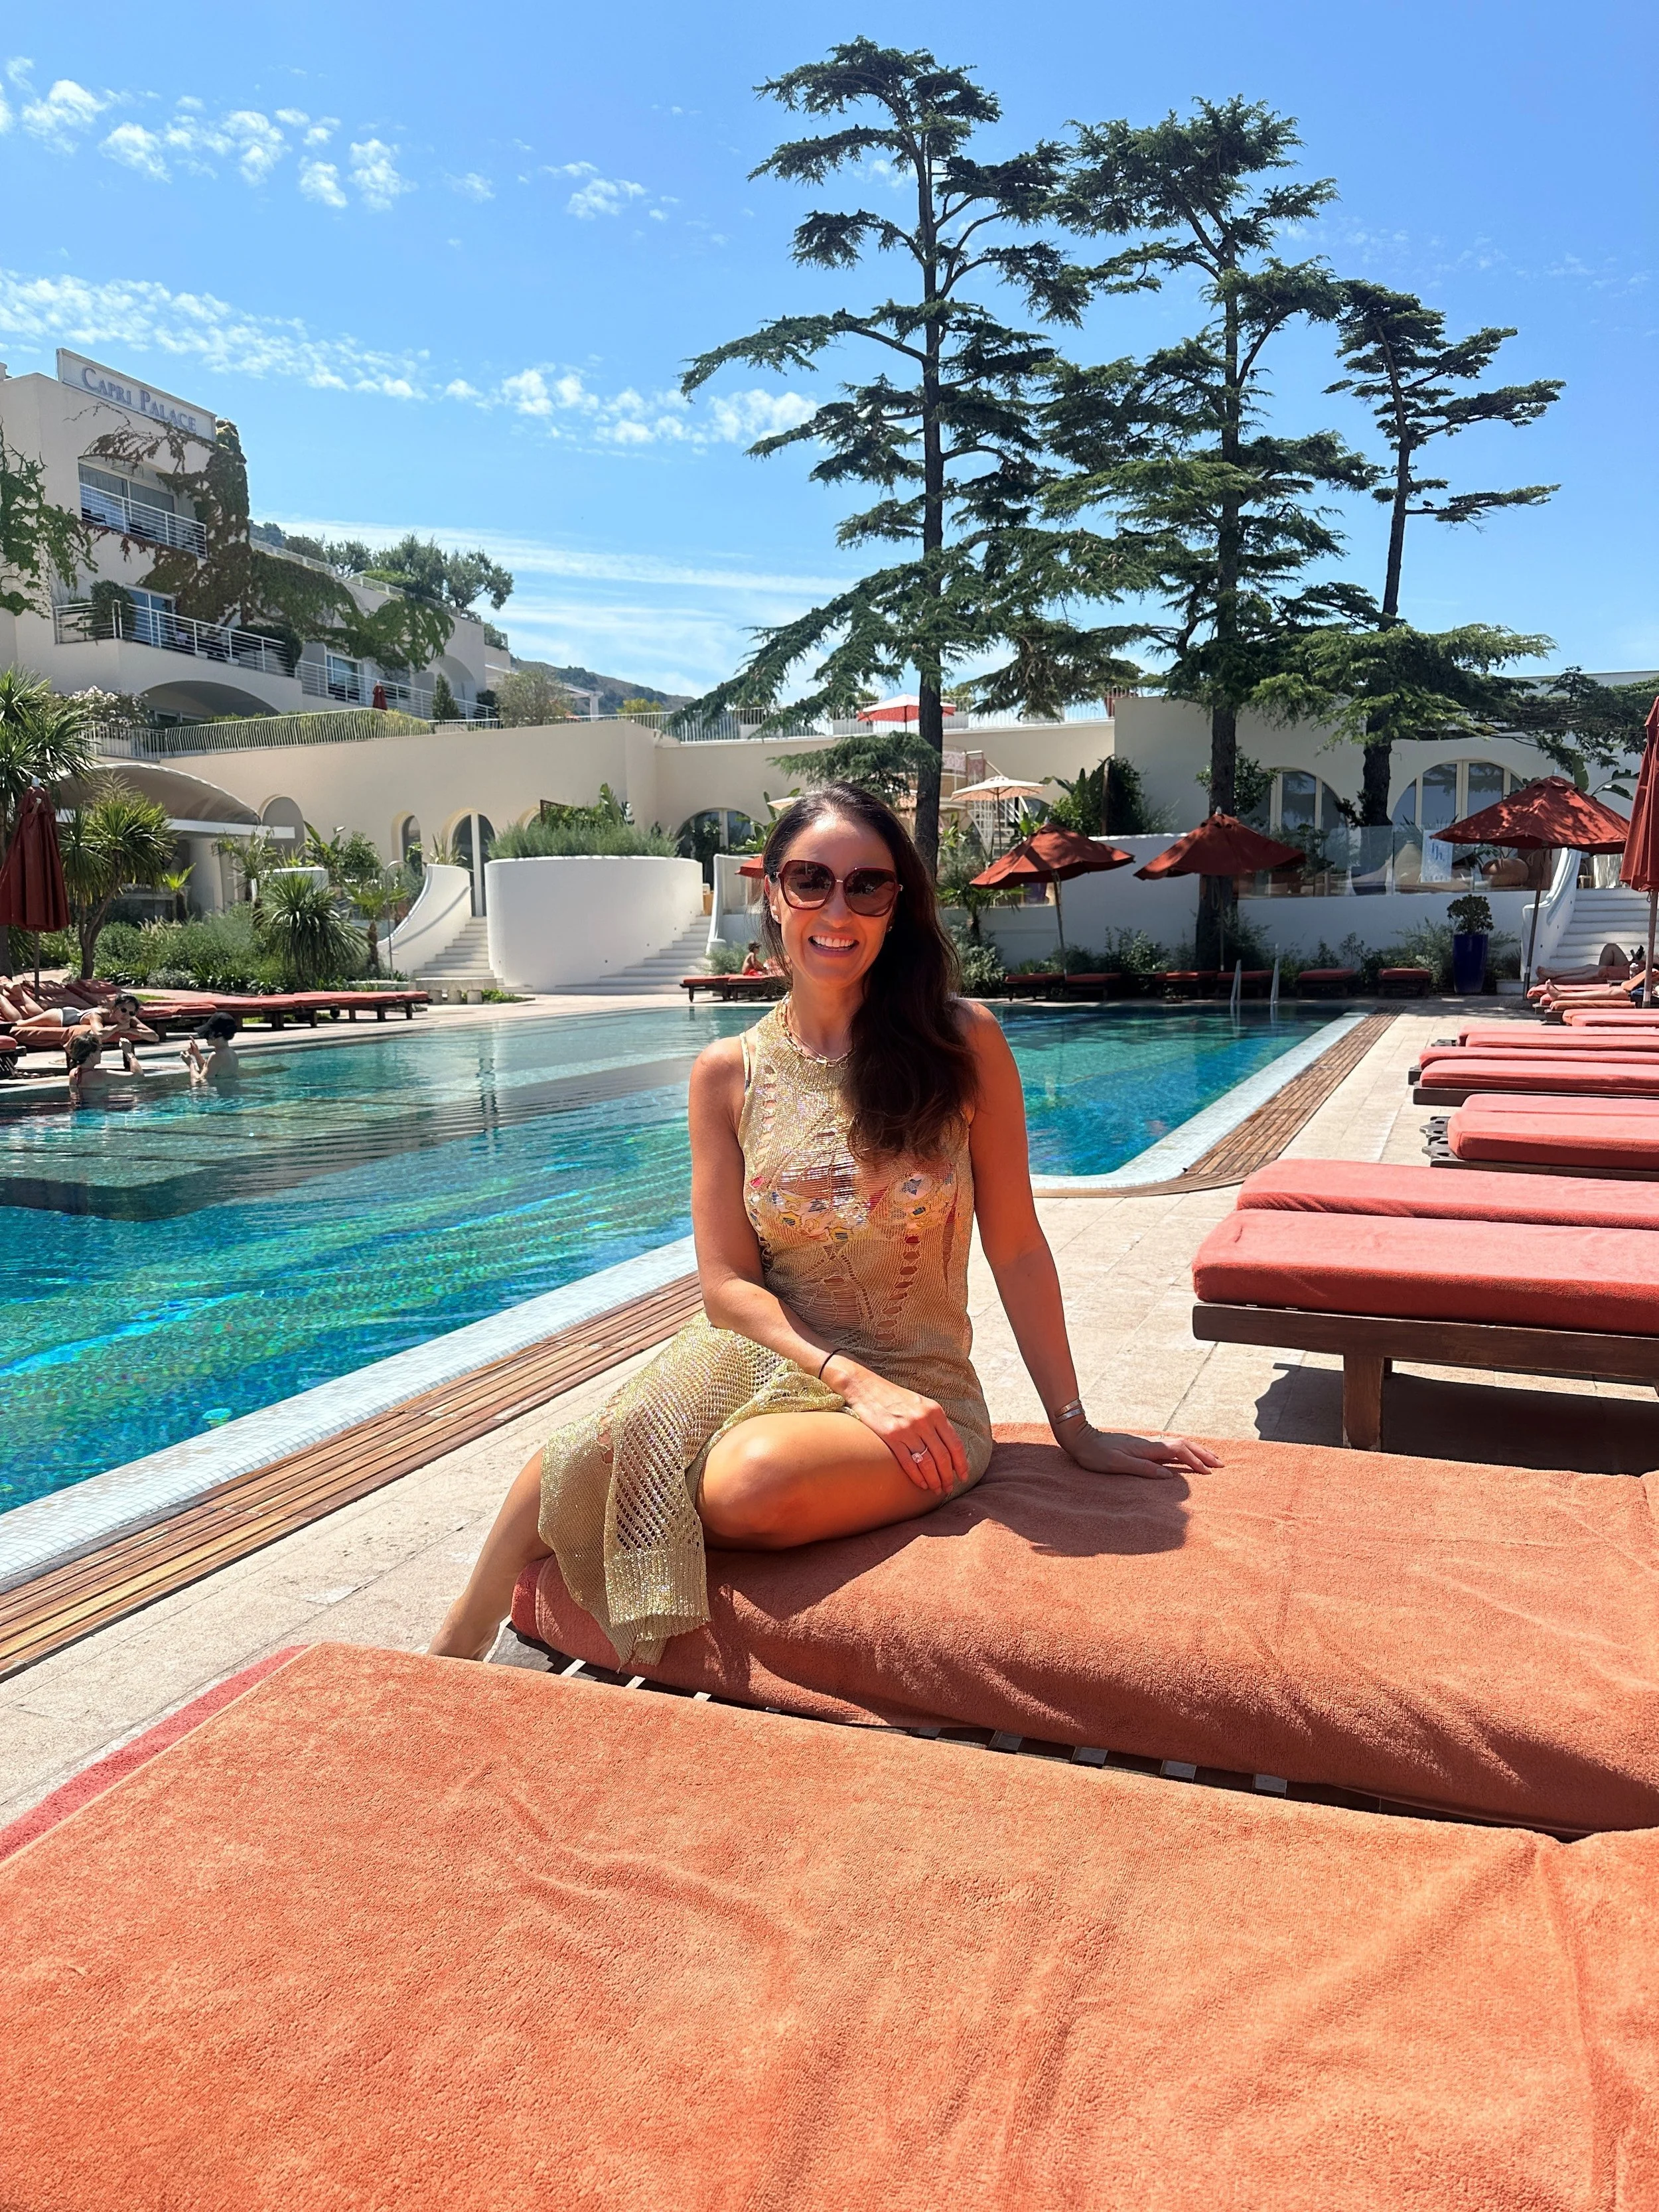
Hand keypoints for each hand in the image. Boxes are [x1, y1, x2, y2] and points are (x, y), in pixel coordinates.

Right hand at [825, 1358, 967, 1494]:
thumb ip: (935, 1422)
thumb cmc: (895, 1397)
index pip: (955, 1443)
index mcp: (935, 1412)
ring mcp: (907, 1429)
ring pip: (927, 1462)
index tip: (964, 1476)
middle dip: (948, 1476)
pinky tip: (921, 1484)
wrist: (866, 1387)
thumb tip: (950, 1447)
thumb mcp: (921, 1404)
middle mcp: (924, 1420)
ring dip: (934, 1479)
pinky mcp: (890, 1436)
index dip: (961, 1463)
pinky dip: (917, 1477)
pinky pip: (908, 1462)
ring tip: (936, 1489)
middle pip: (943, 1456)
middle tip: (949, 1488)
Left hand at [1058, 1423, 1222, 1478]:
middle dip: (1203, 1454)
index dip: (1196, 1461)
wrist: (1081, 1439)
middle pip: (1184, 1445)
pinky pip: (1170, 1448)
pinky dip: (1184, 1452)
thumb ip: (1143, 1469)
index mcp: (1147, 1448)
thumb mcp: (1118, 1465)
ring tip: (1210, 1461)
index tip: (1210, 1472)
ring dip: (1196, 1452)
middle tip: (1221, 1464)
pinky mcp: (1142, 1447)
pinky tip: (1186, 1458)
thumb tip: (1169, 1476)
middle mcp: (1150, 1443)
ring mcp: (1147, 1444)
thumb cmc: (1096, 1455)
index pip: (1179, 1451)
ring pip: (1178, 1444)